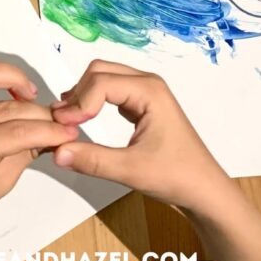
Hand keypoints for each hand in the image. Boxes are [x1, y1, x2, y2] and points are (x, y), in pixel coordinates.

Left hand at [0, 46, 79, 235]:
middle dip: (40, 112)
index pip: (18, 132)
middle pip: (7, 107)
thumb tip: (62, 131)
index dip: (50, 130)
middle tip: (59, 119)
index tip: (71, 131)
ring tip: (27, 92)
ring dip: (11, 77)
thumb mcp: (6, 180)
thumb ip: (30, 149)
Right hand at [50, 60, 225, 210]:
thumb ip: (93, 160)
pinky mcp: (142, 104)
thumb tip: (57, 151)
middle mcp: (147, 83)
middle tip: (62, 122)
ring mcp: (145, 92)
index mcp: (149, 90)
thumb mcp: (131, 171)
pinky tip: (84, 119)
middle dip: (78, 93)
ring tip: (68, 122)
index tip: (63, 127)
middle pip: (100, 72)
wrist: (203, 189)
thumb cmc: (176, 176)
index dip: (79, 102)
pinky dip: (93, 101)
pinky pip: (111, 91)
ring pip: (104, 78)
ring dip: (84, 96)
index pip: (101, 82)